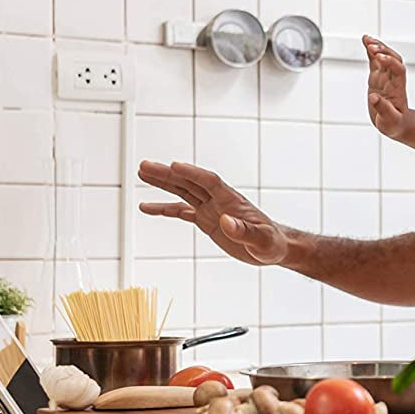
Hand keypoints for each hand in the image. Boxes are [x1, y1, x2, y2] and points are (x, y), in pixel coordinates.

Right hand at [138, 161, 288, 266]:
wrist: (272, 247)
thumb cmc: (270, 243)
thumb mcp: (261, 241)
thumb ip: (244, 231)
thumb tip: (226, 221)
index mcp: (232, 200)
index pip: (210, 181)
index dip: (193, 173)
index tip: (174, 165)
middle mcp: (218, 200)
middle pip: (190, 182)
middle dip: (168, 174)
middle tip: (145, 166)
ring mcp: (211, 208)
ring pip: (183, 191)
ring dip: (163, 183)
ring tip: (142, 173)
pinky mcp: (206, 220)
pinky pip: (181, 212)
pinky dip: (164, 209)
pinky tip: (147, 207)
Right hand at [364, 35, 411, 138]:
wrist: (396, 124)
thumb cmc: (394, 124)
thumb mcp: (389, 121)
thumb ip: (383, 109)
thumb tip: (373, 98)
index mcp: (398, 89)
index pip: (398, 70)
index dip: (390, 62)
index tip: (380, 58)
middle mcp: (393, 80)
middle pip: (393, 59)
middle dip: (384, 51)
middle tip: (371, 45)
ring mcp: (385, 77)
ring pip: (384, 57)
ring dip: (377, 47)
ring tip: (366, 39)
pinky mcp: (377, 78)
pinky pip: (375, 61)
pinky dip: (370, 51)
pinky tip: (365, 42)